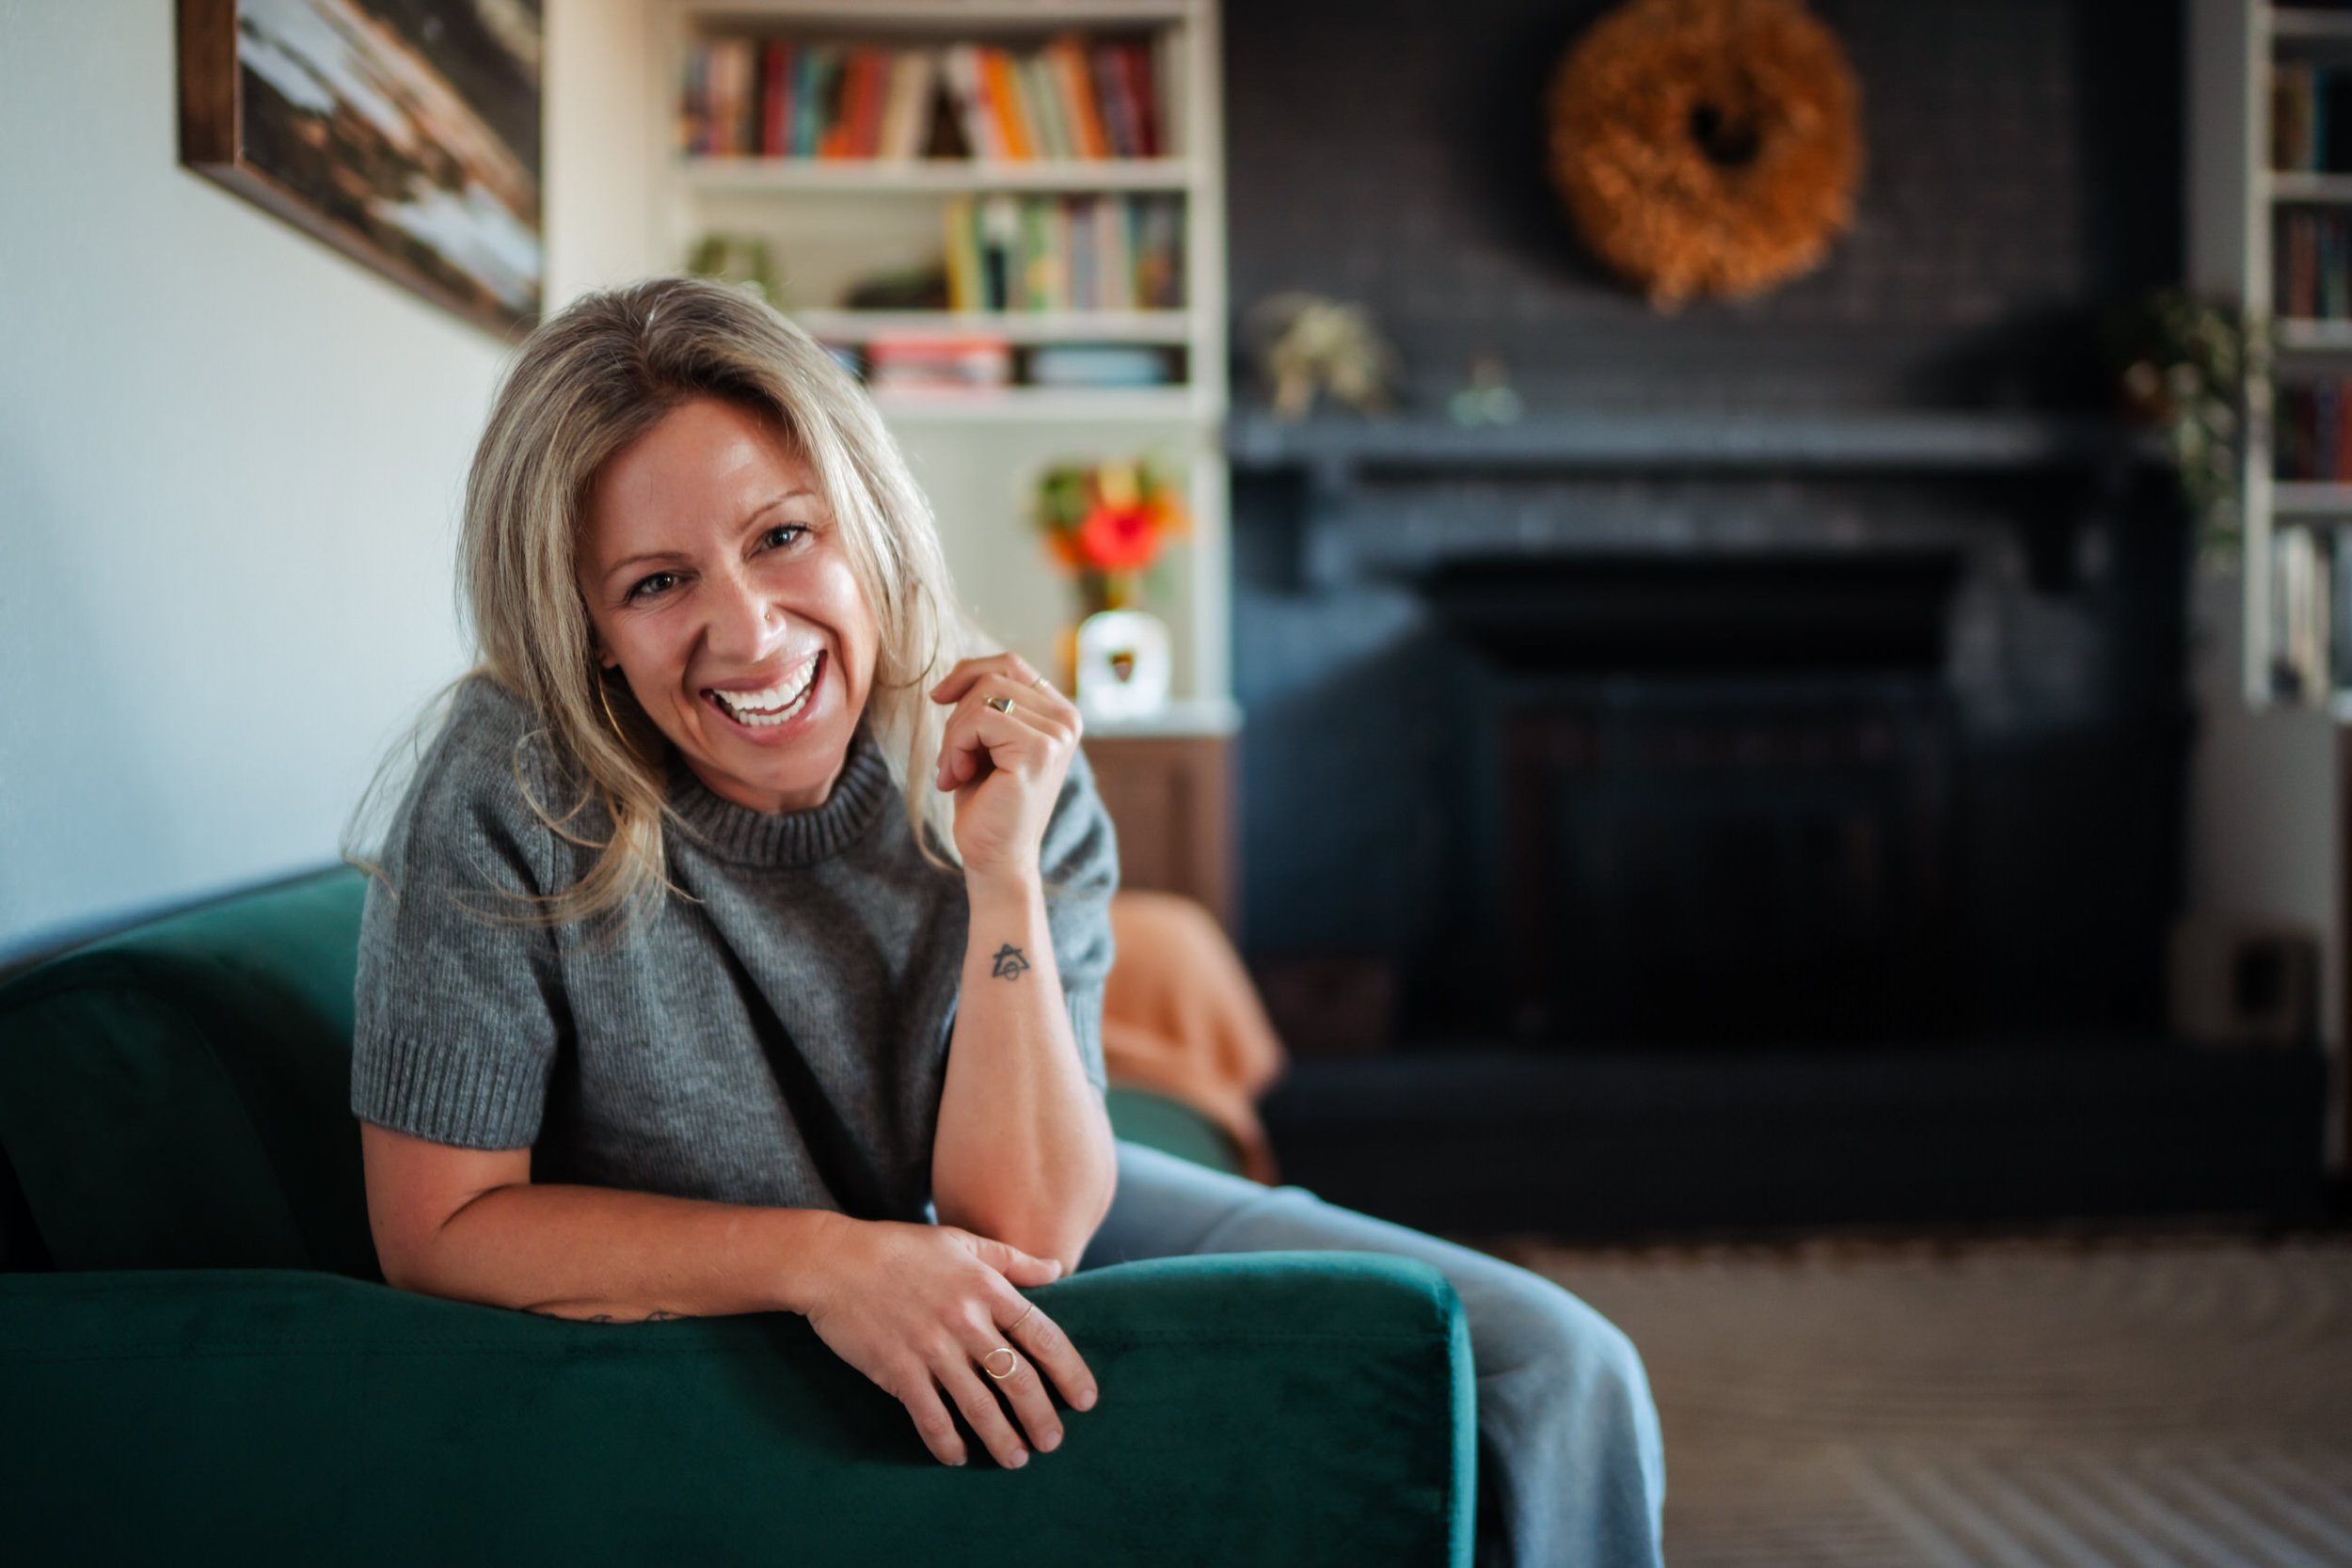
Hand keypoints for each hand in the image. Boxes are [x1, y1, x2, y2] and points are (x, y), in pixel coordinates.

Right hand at [802, 1217, 1099, 1468]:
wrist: (834, 1262)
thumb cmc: (900, 1247)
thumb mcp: (961, 1242)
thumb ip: (1011, 1259)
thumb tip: (1057, 1269)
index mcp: (986, 1288)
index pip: (1043, 1336)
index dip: (1069, 1371)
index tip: (1086, 1400)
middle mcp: (966, 1321)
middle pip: (1018, 1380)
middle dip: (1041, 1417)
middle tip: (1053, 1442)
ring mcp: (931, 1349)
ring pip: (979, 1407)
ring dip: (1002, 1439)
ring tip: (1017, 1459)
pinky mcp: (898, 1372)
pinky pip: (931, 1418)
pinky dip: (947, 1444)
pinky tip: (959, 1457)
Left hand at [929, 652, 1081, 886]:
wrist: (995, 857)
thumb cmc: (987, 801)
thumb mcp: (984, 740)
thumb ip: (986, 703)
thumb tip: (956, 674)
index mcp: (1061, 713)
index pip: (1010, 664)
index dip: (968, 673)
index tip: (939, 699)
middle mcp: (1067, 720)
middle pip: (993, 678)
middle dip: (956, 715)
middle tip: (949, 760)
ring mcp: (1058, 735)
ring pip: (983, 697)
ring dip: (953, 735)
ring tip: (952, 772)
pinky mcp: (1039, 751)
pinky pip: (980, 720)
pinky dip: (955, 747)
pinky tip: (955, 778)